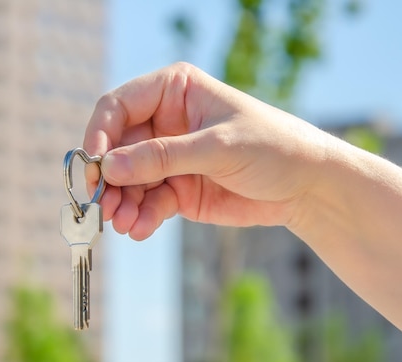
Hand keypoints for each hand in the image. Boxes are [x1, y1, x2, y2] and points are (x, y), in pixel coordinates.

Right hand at [84, 62, 328, 239]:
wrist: (308, 187)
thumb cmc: (273, 147)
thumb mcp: (218, 147)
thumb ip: (163, 157)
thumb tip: (110, 168)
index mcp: (174, 92)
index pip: (118, 106)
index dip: (100, 135)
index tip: (94, 167)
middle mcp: (165, 123)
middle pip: (117, 148)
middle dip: (108, 179)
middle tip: (103, 206)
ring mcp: (169, 159)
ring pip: (128, 181)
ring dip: (121, 203)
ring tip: (123, 224)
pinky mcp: (177, 190)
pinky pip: (147, 203)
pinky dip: (140, 217)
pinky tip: (141, 229)